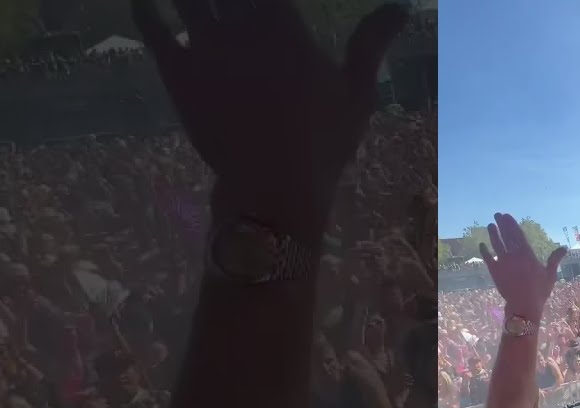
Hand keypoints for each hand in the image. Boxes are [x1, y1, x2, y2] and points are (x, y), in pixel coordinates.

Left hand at [132, 0, 406, 235]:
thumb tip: (404, 5)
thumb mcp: (357, 91)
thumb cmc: (323, 142)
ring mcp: (204, 47)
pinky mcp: (176, 72)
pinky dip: (145, 7)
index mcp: (285, 26)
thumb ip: (373, 41)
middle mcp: (241, 26)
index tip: (268, 2)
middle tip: (230, 1)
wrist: (273, 186)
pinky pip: (151, 26)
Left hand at [479, 213, 567, 320]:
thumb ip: (555, 259)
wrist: (524, 306)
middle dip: (502, 224)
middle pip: (506, 236)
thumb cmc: (539, 291)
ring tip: (490, 225)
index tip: (507, 216)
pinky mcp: (495, 271)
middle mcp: (514, 255)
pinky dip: (484, 251)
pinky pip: (488, 258)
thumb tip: (564, 247)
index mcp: (527, 254)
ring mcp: (503, 263)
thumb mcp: (550, 274)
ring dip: (493, 234)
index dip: (512, 224)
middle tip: (498, 215)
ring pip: (496, 244)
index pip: (517, 235)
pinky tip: (482, 244)